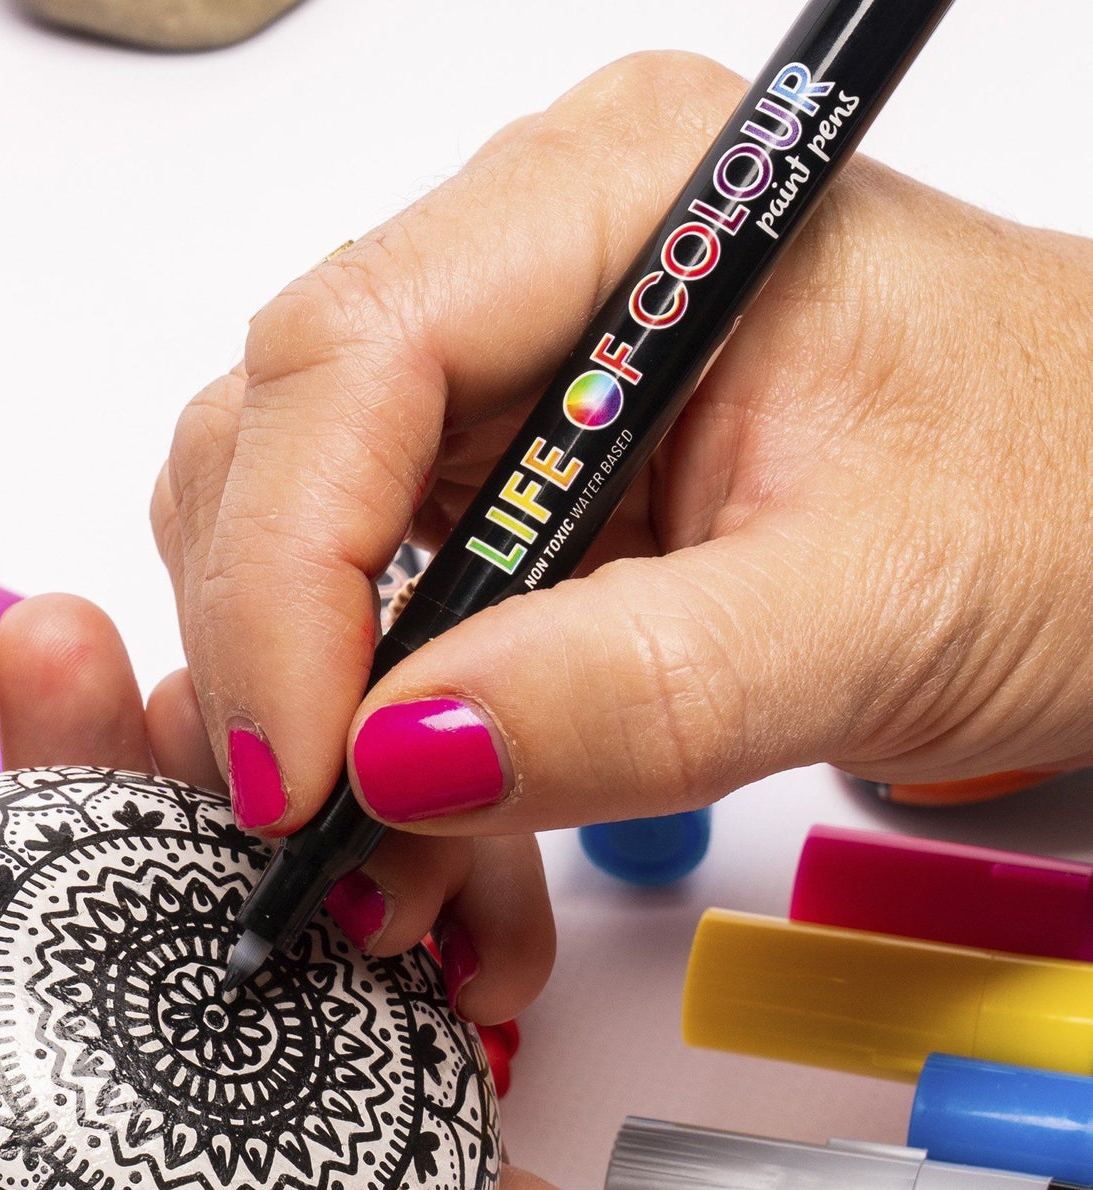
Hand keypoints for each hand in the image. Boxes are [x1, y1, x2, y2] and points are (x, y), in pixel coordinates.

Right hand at [153, 50, 1092, 851]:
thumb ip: (644, 687)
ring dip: (329, 745)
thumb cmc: (1075, 498)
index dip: (283, 576)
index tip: (304, 773)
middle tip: (340, 852)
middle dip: (283, 670)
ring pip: (296, 559)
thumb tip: (400, 758)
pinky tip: (456, 868)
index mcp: (625, 199)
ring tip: (421, 893)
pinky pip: (373, 634)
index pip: (348, 359)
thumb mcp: (882, 606)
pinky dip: (388, 769)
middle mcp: (534, 273)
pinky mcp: (508, 506)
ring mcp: (509, 395)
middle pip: (274, 453)